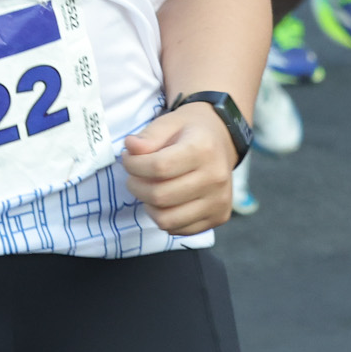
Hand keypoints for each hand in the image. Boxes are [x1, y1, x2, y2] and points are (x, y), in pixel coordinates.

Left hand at [121, 98, 238, 234]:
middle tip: (133, 176)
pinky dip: (163, 218)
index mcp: (204, 149)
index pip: (159, 167)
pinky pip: (178, 229)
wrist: (221, 141)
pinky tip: (164, 201)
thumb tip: (131, 148)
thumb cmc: (190, 131)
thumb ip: (148, 136)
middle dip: (136, 187)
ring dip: (148, 206)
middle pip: (161, 196)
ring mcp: (219, 201)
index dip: (134, 165)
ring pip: (167, 220)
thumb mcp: (169, 122)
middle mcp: (216, 177)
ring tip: (147, 189)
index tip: (128, 158)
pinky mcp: (219, 217)